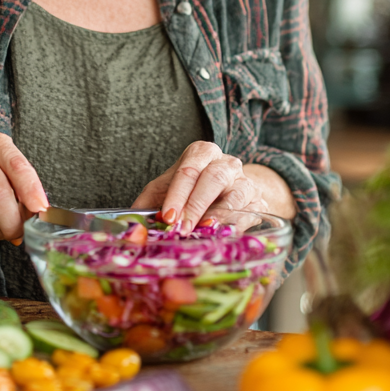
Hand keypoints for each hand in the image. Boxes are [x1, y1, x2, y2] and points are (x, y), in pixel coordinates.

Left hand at [130, 141, 293, 232]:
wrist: (229, 190)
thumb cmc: (191, 189)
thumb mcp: (167, 189)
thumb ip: (148, 202)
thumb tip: (131, 224)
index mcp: (202, 153)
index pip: (188, 168)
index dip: (177, 193)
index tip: (168, 215)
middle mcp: (226, 163)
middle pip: (213, 178)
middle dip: (196, 204)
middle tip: (182, 227)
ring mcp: (245, 182)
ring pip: (236, 194)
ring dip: (218, 216)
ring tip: (204, 232)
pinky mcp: (259, 203)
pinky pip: (250, 214)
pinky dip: (237, 227)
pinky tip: (224, 237)